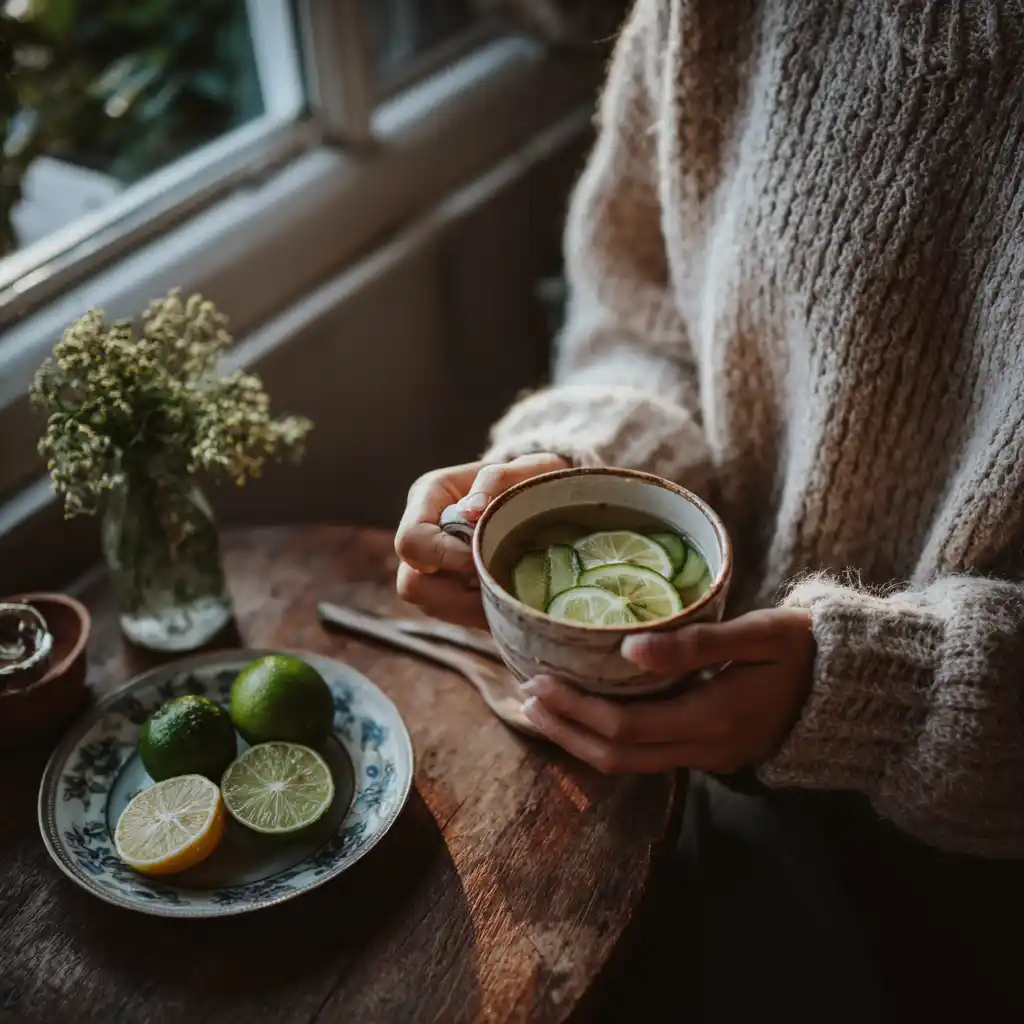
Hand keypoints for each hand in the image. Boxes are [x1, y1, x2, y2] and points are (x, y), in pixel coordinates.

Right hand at [394, 453, 569, 627]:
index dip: (443, 556)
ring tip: (505, 591)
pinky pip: (456, 616)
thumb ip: (497, 478)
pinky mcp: (450, 590)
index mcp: (428, 497)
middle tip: (494, 580)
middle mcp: (422, 534)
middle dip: (455, 593)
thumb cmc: (529, 478)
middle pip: (411, 584)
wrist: (540, 496)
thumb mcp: (525, 468)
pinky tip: (507, 599)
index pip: (412, 541)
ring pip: (432, 606)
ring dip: (470, 607)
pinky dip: (482, 613)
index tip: (479, 556)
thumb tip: (471, 509)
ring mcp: (432, 566)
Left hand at [521, 608, 814, 773]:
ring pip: (628, 763)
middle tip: (525, 695)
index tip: (538, 681)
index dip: (575, 710)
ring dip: (580, 740)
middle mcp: (704, 747)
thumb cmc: (805, 649)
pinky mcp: (709, 751)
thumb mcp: (759, 634)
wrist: (849, 689)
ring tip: (542, 710)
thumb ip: (697, 644)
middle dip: (565, 729)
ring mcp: (707, 756)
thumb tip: (628, 649)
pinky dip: (606, 739)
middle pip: (616, 754)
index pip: (625, 726)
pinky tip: (586, 715)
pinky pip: (645, 755)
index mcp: (712, 717)